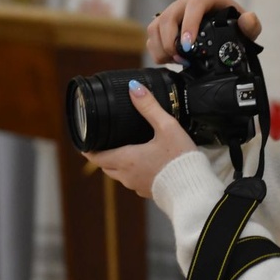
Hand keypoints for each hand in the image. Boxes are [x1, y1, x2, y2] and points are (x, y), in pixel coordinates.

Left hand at [82, 81, 196, 197]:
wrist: (193, 188)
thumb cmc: (179, 159)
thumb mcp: (167, 127)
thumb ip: (149, 107)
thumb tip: (134, 88)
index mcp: (126, 159)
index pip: (95, 157)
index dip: (88, 148)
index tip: (85, 141)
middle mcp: (127, 175)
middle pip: (106, 166)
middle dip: (103, 155)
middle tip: (104, 143)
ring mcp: (138, 186)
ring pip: (120, 175)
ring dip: (118, 165)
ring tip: (125, 152)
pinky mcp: (150, 192)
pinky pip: (135, 182)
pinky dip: (134, 173)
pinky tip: (146, 165)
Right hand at [147, 0, 261, 65]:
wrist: (224, 31)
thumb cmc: (235, 27)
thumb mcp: (247, 29)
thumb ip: (251, 25)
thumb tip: (248, 18)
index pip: (194, 5)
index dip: (189, 25)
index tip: (188, 45)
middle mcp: (187, 1)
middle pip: (168, 17)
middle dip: (171, 42)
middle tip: (182, 60)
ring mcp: (174, 11)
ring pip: (156, 26)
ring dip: (162, 47)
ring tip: (176, 61)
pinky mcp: (164, 23)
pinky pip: (152, 35)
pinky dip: (157, 50)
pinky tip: (170, 59)